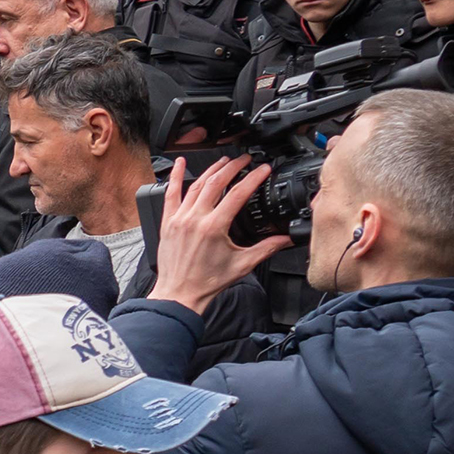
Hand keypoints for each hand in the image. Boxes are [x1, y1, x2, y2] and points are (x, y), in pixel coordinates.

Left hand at [146, 156, 285, 312]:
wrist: (180, 294)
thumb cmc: (206, 282)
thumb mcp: (242, 264)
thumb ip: (266, 248)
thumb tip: (285, 239)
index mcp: (214, 227)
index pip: (237, 193)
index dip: (253, 178)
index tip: (263, 169)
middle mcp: (195, 219)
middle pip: (216, 182)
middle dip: (233, 167)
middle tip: (245, 159)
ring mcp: (179, 218)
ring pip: (196, 185)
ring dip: (211, 169)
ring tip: (225, 161)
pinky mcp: (168, 222)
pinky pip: (170, 193)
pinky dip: (176, 176)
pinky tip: (180, 163)